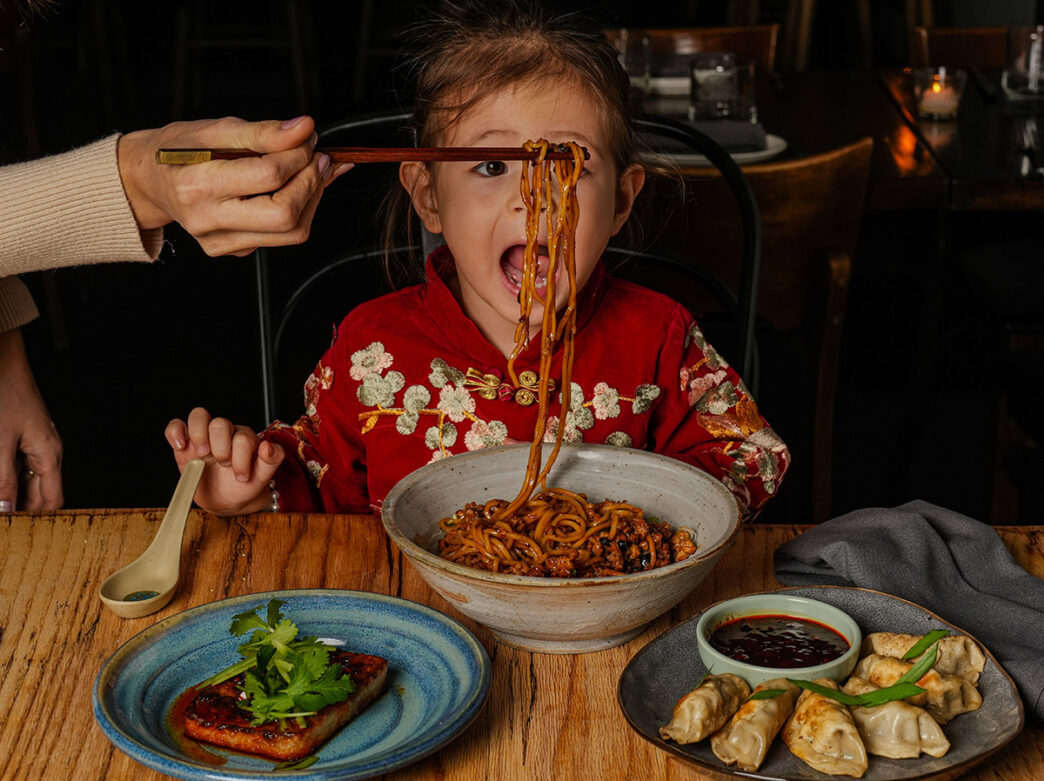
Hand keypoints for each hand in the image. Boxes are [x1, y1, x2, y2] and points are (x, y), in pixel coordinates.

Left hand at [0, 328, 62, 510]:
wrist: (3, 363)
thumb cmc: (5, 396)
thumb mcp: (0, 442)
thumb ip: (3, 479)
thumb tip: (6, 510)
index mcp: (50, 455)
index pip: (52, 501)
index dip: (38, 521)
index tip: (18, 534)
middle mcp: (48, 452)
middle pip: (40, 493)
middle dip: (22, 509)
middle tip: (8, 524)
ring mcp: (36, 445)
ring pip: (28, 481)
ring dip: (12, 493)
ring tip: (1, 503)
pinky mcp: (24, 438)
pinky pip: (19, 466)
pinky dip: (8, 477)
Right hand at [118, 116, 352, 256]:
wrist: (148, 181)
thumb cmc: (177, 151)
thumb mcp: (214, 129)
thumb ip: (262, 132)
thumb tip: (304, 129)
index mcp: (198, 185)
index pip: (268, 176)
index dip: (298, 155)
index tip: (307, 138)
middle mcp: (208, 220)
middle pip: (285, 214)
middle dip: (311, 183)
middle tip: (317, 157)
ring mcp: (221, 242)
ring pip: (291, 232)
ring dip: (312, 198)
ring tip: (310, 170)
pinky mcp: (233, 250)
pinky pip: (281, 237)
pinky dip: (299, 210)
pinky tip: (294, 187)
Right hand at [165, 407, 284, 514]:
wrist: (226, 500)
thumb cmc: (244, 486)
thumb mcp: (261, 478)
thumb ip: (271, 461)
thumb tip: (269, 446)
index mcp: (245, 439)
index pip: (242, 437)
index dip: (242, 457)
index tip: (242, 477)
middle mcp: (225, 434)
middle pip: (220, 423)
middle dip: (221, 448)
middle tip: (223, 465)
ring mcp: (204, 437)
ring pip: (199, 416)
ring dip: (199, 435)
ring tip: (202, 455)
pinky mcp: (185, 445)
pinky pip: (176, 426)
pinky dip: (175, 432)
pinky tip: (180, 446)